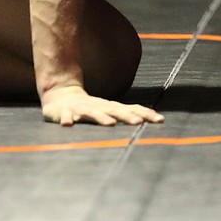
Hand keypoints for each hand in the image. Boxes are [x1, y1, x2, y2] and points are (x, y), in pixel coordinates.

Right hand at [40, 85, 163, 126]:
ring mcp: (81, 109)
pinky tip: (68, 124)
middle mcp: (98, 107)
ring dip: (101, 118)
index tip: (160, 120)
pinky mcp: (63, 113)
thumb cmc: (90, 107)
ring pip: (92, 113)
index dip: (145, 114)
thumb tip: (158, 119)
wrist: (60, 96)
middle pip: (114, 111)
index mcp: (110, 107)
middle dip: (126, 116)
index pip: (131, 109)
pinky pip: (65, 116)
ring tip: (110, 124)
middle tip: (137, 122)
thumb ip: (129, 113)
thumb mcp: (110, 110)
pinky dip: (67, 119)